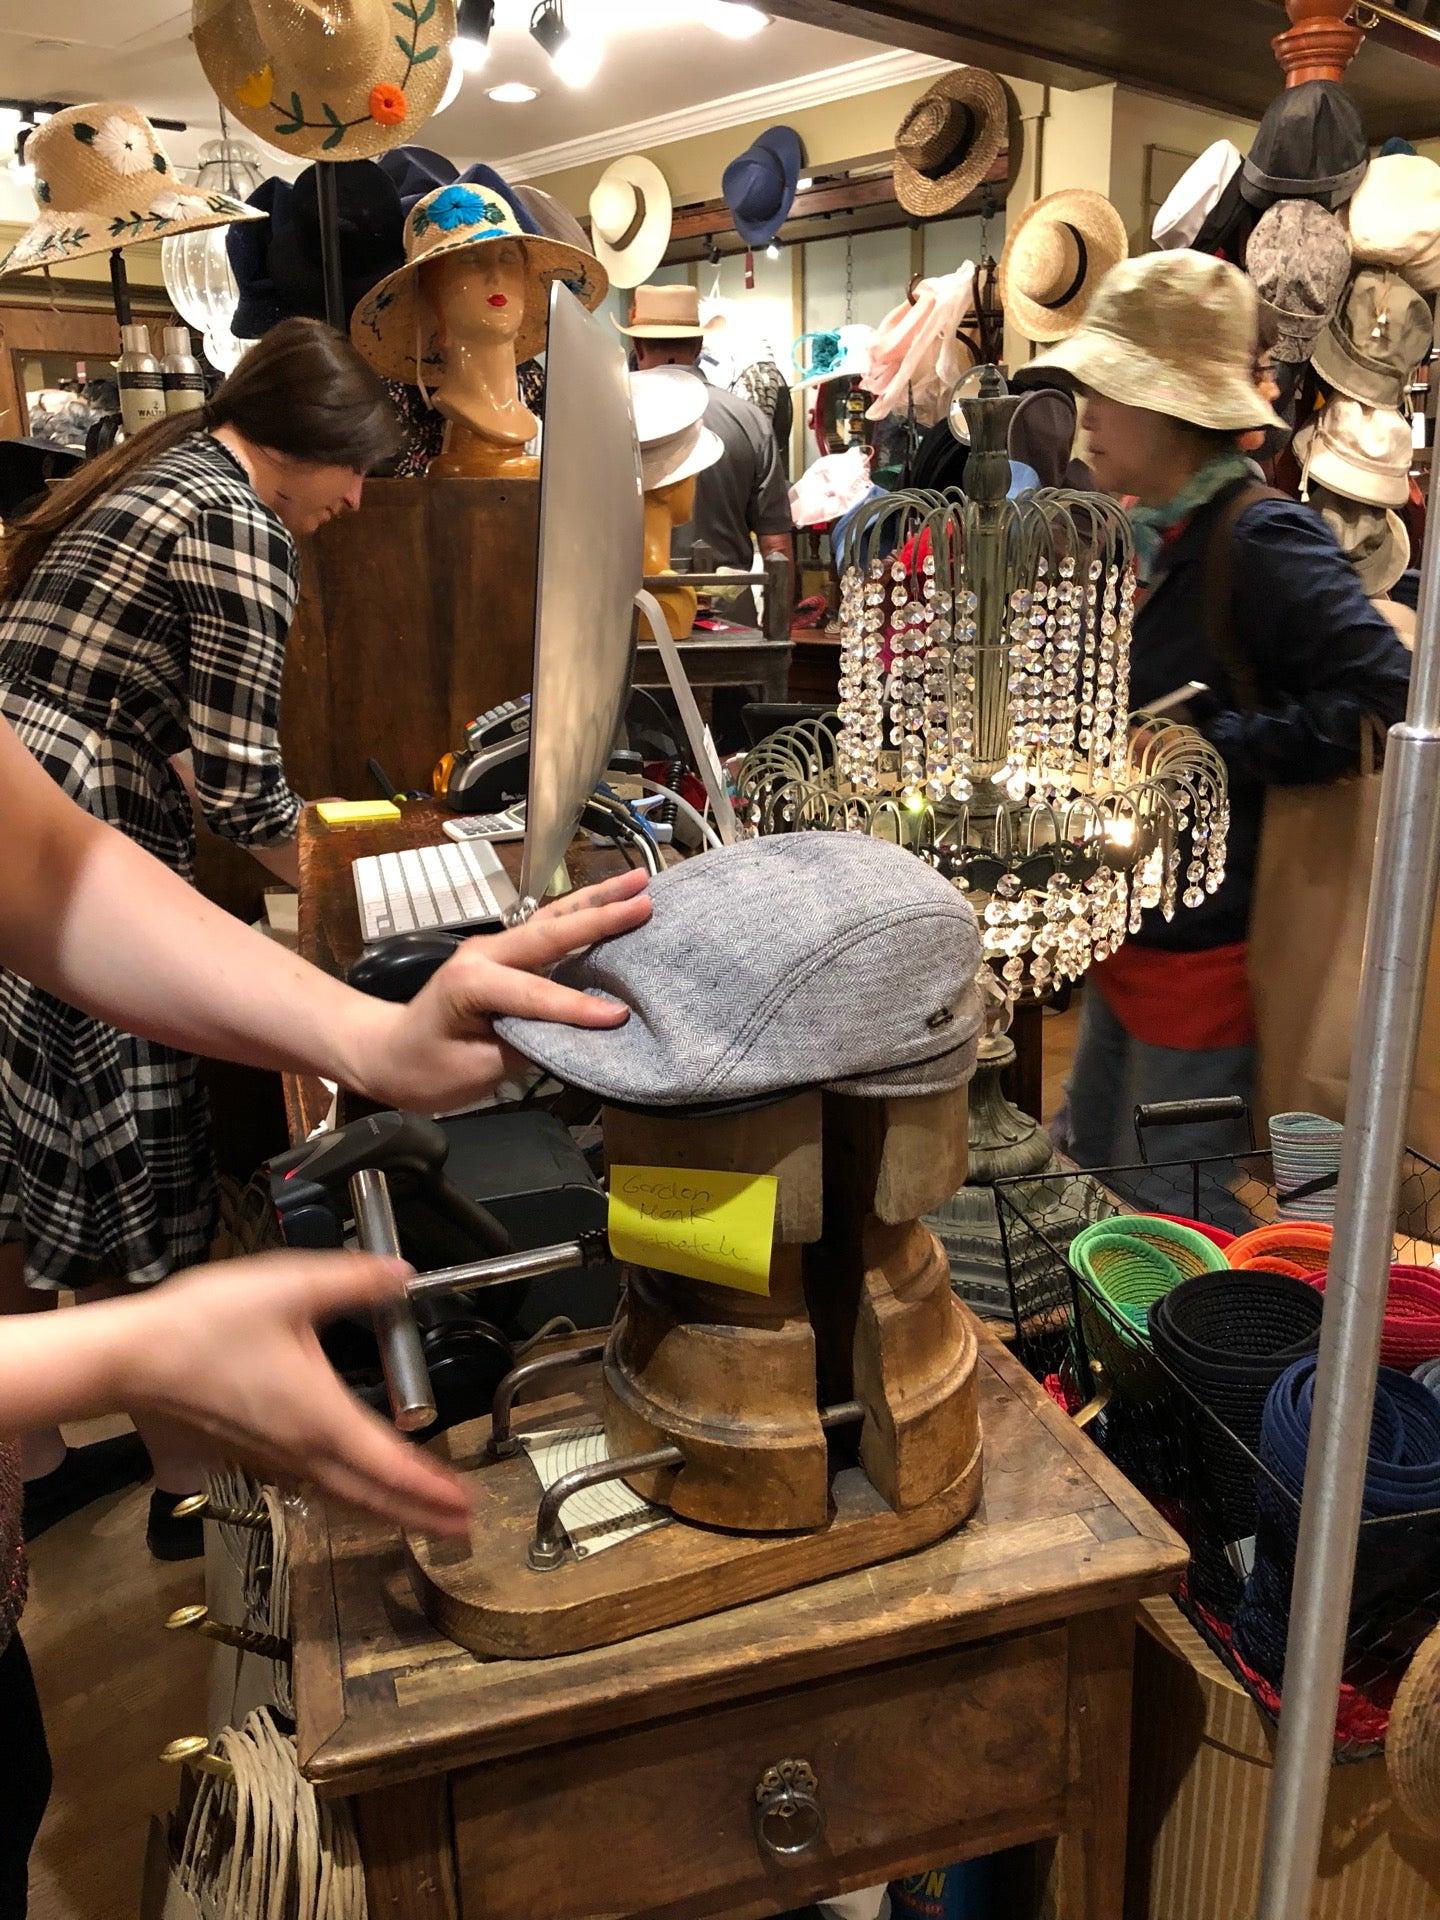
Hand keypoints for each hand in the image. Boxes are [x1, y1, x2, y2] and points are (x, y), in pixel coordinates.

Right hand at [122, 1252, 470, 1534]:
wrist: (132, 1357)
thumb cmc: (203, 1325)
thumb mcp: (289, 1287)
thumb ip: (353, 1281)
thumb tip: (401, 1273)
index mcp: (320, 1416)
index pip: (390, 1465)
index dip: (433, 1488)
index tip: (466, 1504)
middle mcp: (300, 1449)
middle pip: (372, 1497)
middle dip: (422, 1515)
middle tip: (461, 1527)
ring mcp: (274, 1457)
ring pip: (343, 1498)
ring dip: (387, 1512)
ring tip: (421, 1518)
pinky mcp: (253, 1453)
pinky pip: (315, 1488)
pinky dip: (349, 1499)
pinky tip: (354, 1491)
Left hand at [354, 868, 651, 1110]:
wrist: (389, 1053)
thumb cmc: (426, 1068)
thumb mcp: (475, 1071)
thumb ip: (526, 1046)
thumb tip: (578, 1037)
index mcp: (471, 983)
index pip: (534, 994)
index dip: (577, 1007)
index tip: (619, 1016)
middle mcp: (484, 953)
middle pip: (550, 931)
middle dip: (601, 916)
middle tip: (645, 900)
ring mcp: (494, 947)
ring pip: (553, 919)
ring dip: (597, 900)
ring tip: (638, 882)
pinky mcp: (505, 952)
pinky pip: (549, 930)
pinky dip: (583, 913)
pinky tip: (611, 903)